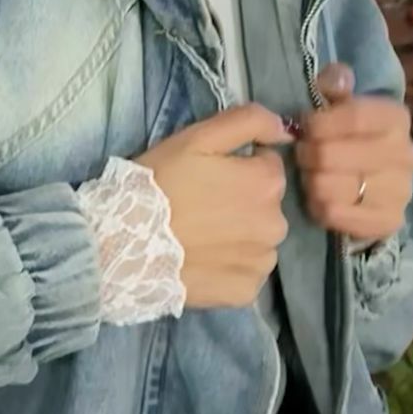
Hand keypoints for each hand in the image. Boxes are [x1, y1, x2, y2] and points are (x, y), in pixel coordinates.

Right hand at [134, 104, 293, 309]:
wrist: (126, 243)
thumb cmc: (162, 183)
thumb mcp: (199, 137)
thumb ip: (248, 122)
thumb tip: (286, 129)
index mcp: (268, 183)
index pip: (267, 166)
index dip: (239, 167)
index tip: (210, 175)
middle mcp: (277, 224)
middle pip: (266, 205)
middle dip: (244, 202)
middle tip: (202, 205)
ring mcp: (262, 262)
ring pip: (259, 240)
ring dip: (240, 236)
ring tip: (201, 235)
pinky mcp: (246, 292)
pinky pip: (247, 273)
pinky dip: (231, 267)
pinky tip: (204, 261)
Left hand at [293, 63, 412, 244]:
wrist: (375, 181)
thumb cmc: (351, 135)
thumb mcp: (342, 102)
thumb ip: (334, 82)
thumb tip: (339, 77)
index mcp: (396, 118)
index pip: (354, 117)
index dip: (320, 123)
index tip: (304, 127)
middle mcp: (406, 154)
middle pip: (334, 155)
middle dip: (309, 154)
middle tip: (302, 154)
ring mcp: (401, 191)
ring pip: (331, 187)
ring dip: (311, 181)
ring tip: (310, 175)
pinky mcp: (389, 221)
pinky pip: (336, 215)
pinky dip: (318, 207)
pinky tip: (318, 198)